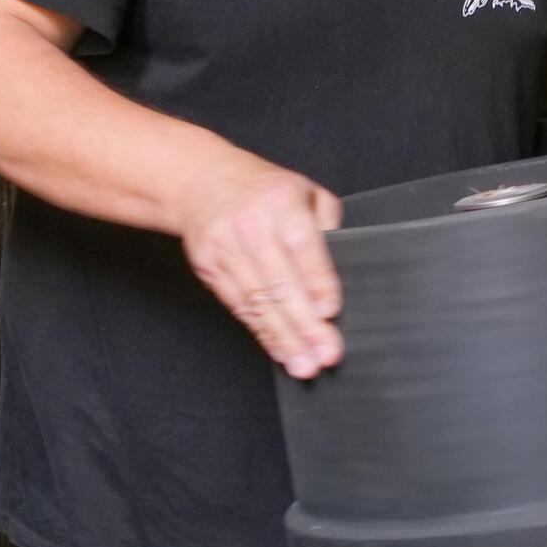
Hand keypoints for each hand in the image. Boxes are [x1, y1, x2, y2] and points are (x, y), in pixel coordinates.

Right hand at [177, 162, 344, 377]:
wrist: (200, 182)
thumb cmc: (265, 189)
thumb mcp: (304, 190)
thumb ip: (328, 221)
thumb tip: (346, 257)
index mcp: (281, 202)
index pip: (301, 247)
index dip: (316, 282)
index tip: (331, 312)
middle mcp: (251, 227)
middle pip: (280, 283)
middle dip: (305, 323)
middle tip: (326, 353)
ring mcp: (225, 249)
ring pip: (258, 302)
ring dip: (284, 338)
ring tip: (305, 364)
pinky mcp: (209, 268)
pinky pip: (239, 307)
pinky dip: (262, 333)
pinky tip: (281, 351)